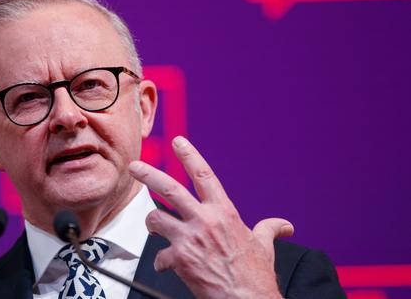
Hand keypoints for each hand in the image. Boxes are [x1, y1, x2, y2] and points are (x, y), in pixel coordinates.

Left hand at [129, 136, 292, 298]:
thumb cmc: (255, 275)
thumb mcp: (264, 247)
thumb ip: (269, 230)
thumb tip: (284, 226)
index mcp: (224, 212)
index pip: (203, 174)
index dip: (189, 155)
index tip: (178, 142)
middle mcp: (204, 220)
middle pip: (169, 189)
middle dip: (148, 174)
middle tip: (134, 167)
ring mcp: (190, 239)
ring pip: (156, 219)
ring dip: (150, 223)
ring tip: (152, 227)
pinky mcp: (179, 259)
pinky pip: (159, 256)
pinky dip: (161, 262)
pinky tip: (167, 266)